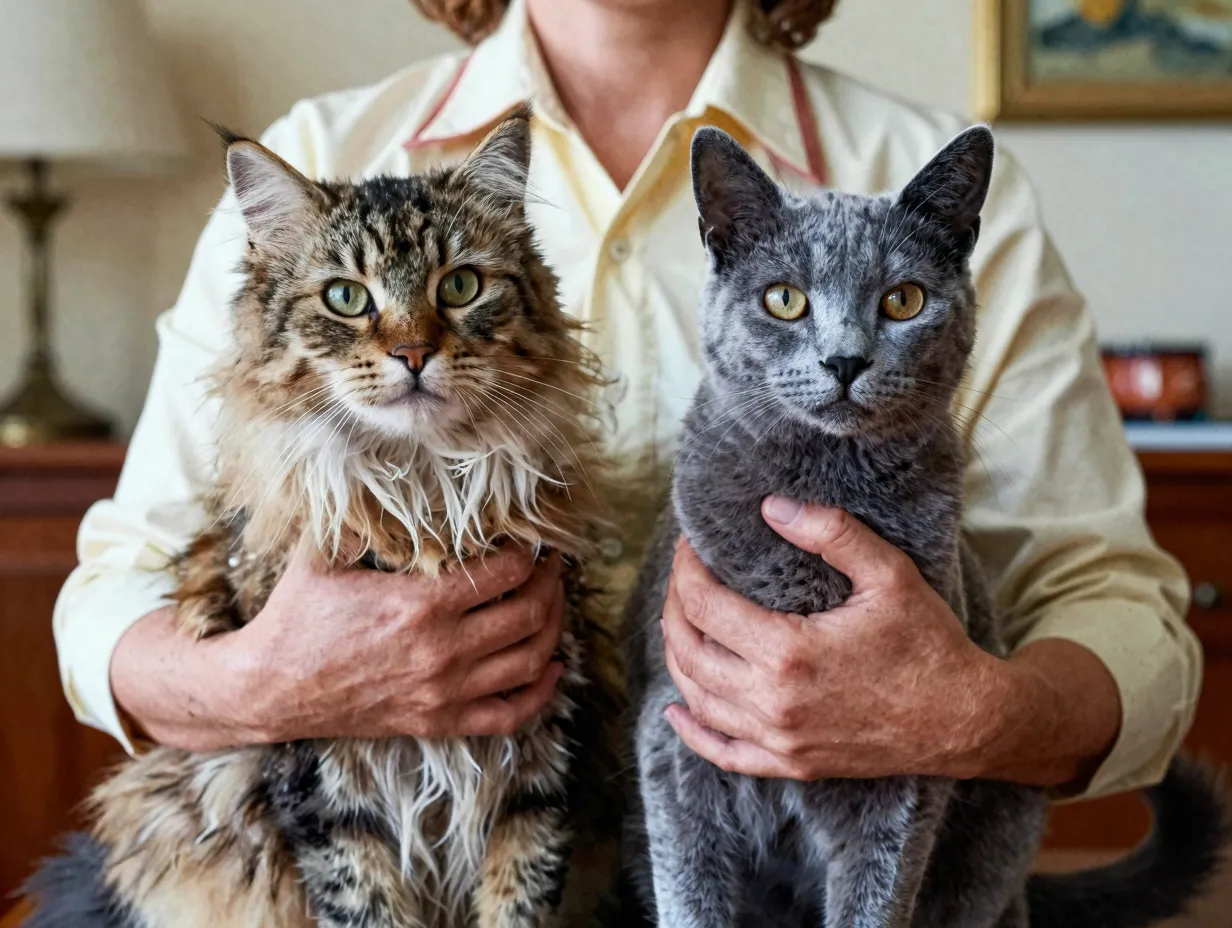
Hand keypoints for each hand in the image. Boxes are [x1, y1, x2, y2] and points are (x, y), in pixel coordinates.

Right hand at [112, 546, 564, 750]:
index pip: (507, 574)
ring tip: (552, 605)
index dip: (530, 553)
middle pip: (530, 615)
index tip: (532, 540)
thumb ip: (362, 520)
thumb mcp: (324, 556)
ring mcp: (444, 692)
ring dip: (553, 630)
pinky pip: (510, 715)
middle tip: (551, 567)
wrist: (268, 688)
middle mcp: (442, 651)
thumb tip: (387, 476)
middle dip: (551, 585)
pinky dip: (541, 692)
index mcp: (420, 605)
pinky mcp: (438, 721)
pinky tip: (551, 668)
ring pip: (530, 662)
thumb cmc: (296, 618)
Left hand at [661, 498, 1120, 786]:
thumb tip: (771, 506)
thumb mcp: (888, 574)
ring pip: (698, 698)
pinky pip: (723, 753)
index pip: (703, 605)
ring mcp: (779, 739)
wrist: (967, 720)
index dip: (685, 569)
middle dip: (674, 606)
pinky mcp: (792, 763)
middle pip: (689, 649)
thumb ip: (829, 533)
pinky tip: (677, 710)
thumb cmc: (929, 644)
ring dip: (678, 656)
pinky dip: (692, 732)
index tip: (690, 545)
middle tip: (682, 577)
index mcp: (788, 652)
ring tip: (679, 621)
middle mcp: (773, 701)